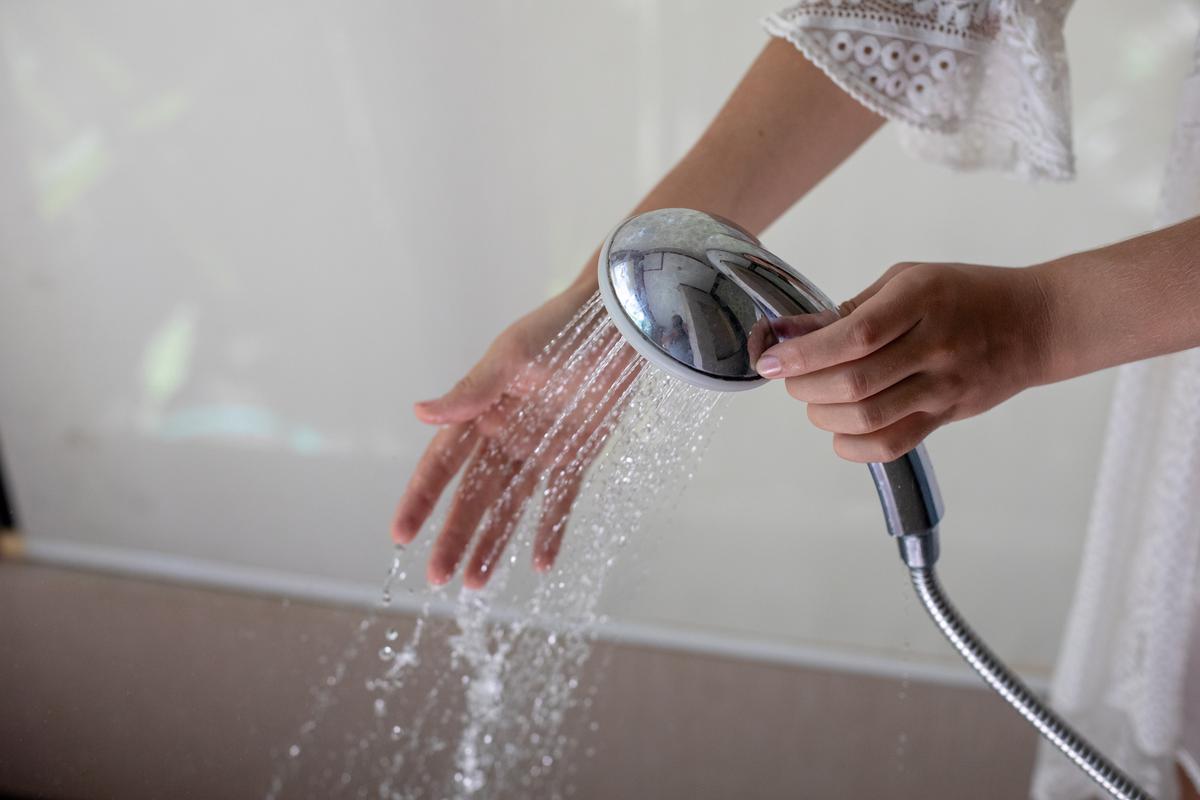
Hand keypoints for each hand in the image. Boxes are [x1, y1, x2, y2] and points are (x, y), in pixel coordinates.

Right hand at [391, 279, 637, 587]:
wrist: (621, 324)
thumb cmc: (562, 329)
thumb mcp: (512, 358)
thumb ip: (470, 393)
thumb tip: (419, 413)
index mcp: (479, 411)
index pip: (440, 465)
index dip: (419, 500)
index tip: (400, 535)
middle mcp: (503, 436)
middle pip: (472, 496)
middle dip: (453, 537)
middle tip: (437, 578)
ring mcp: (538, 449)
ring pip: (509, 507)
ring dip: (493, 544)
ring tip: (476, 585)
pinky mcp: (574, 456)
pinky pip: (559, 501)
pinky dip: (549, 532)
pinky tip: (540, 566)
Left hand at [753, 262, 1050, 461]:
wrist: (1037, 324)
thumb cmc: (965, 294)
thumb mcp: (907, 280)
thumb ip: (849, 309)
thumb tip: (789, 333)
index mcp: (920, 300)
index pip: (852, 336)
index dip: (803, 354)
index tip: (769, 360)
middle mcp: (933, 345)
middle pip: (853, 383)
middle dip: (804, 385)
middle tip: (789, 377)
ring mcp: (943, 386)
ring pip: (867, 418)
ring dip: (823, 414)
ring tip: (814, 400)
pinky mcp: (947, 415)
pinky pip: (892, 444)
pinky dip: (853, 446)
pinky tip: (839, 431)